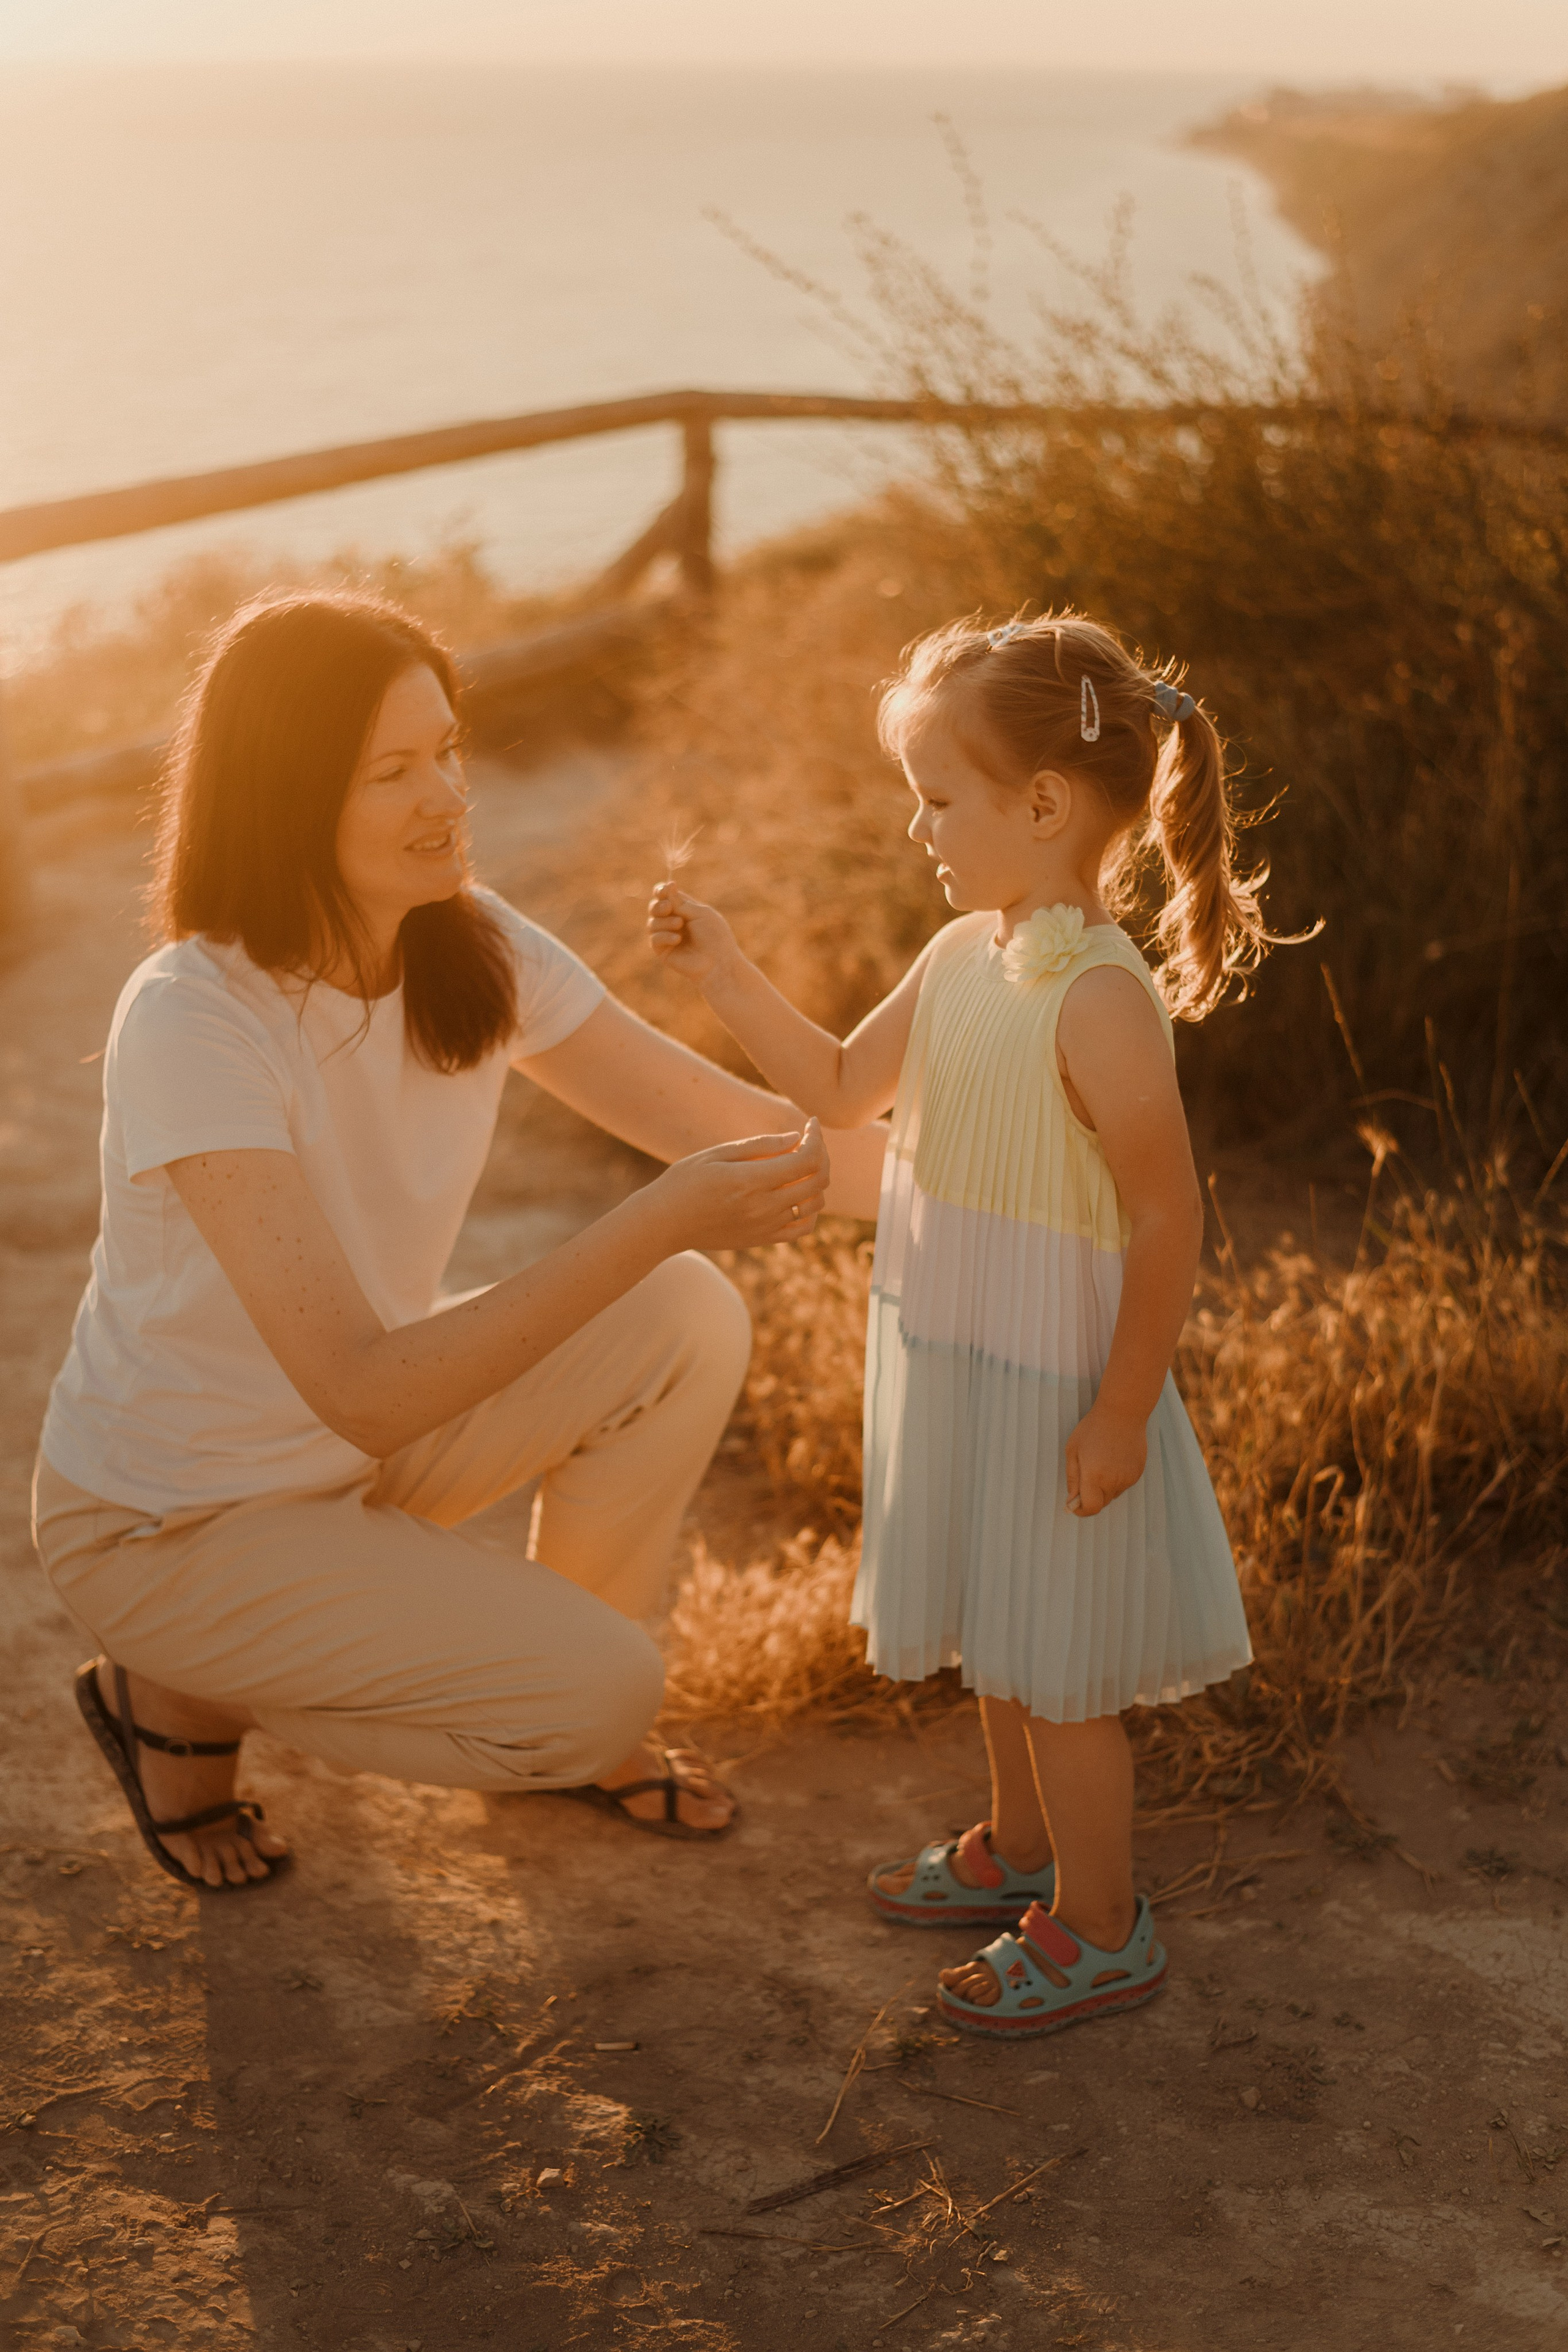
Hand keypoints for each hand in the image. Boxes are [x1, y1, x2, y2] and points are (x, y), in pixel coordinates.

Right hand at [647, 884, 741, 987]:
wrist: (717, 962)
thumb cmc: (714, 937)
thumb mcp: (700, 914)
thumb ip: (681, 902)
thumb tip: (668, 886)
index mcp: (684, 910)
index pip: (666, 897)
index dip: (662, 891)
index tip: (667, 888)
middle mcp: (673, 922)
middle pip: (654, 907)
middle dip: (659, 905)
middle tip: (669, 907)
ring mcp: (667, 937)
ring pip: (652, 922)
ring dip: (665, 921)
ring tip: (679, 924)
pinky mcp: (662, 951)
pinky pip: (654, 939)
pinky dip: (665, 936)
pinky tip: (678, 939)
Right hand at [649, 1118, 828, 1251]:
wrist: (665, 1223)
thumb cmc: (684, 1182)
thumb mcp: (717, 1154)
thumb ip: (760, 1145)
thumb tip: (797, 1137)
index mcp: (750, 1181)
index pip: (806, 1159)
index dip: (816, 1137)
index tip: (811, 1122)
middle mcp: (763, 1207)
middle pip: (817, 1179)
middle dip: (821, 1153)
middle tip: (809, 1139)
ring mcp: (766, 1226)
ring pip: (815, 1203)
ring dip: (818, 1179)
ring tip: (802, 1163)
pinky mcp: (763, 1239)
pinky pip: (803, 1227)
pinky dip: (811, 1208)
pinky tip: (799, 1193)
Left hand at [1064, 1404, 1146, 1517]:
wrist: (1123, 1412)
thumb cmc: (1092, 1428)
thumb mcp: (1073, 1450)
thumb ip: (1072, 1479)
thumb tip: (1071, 1501)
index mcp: (1094, 1475)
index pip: (1090, 1508)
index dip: (1081, 1510)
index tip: (1074, 1504)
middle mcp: (1114, 1480)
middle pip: (1101, 1503)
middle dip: (1091, 1497)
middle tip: (1084, 1475)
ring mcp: (1128, 1477)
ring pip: (1113, 1494)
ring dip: (1104, 1488)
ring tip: (1100, 1462)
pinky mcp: (1138, 1473)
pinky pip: (1123, 1485)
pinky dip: (1116, 1479)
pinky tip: (1112, 1459)